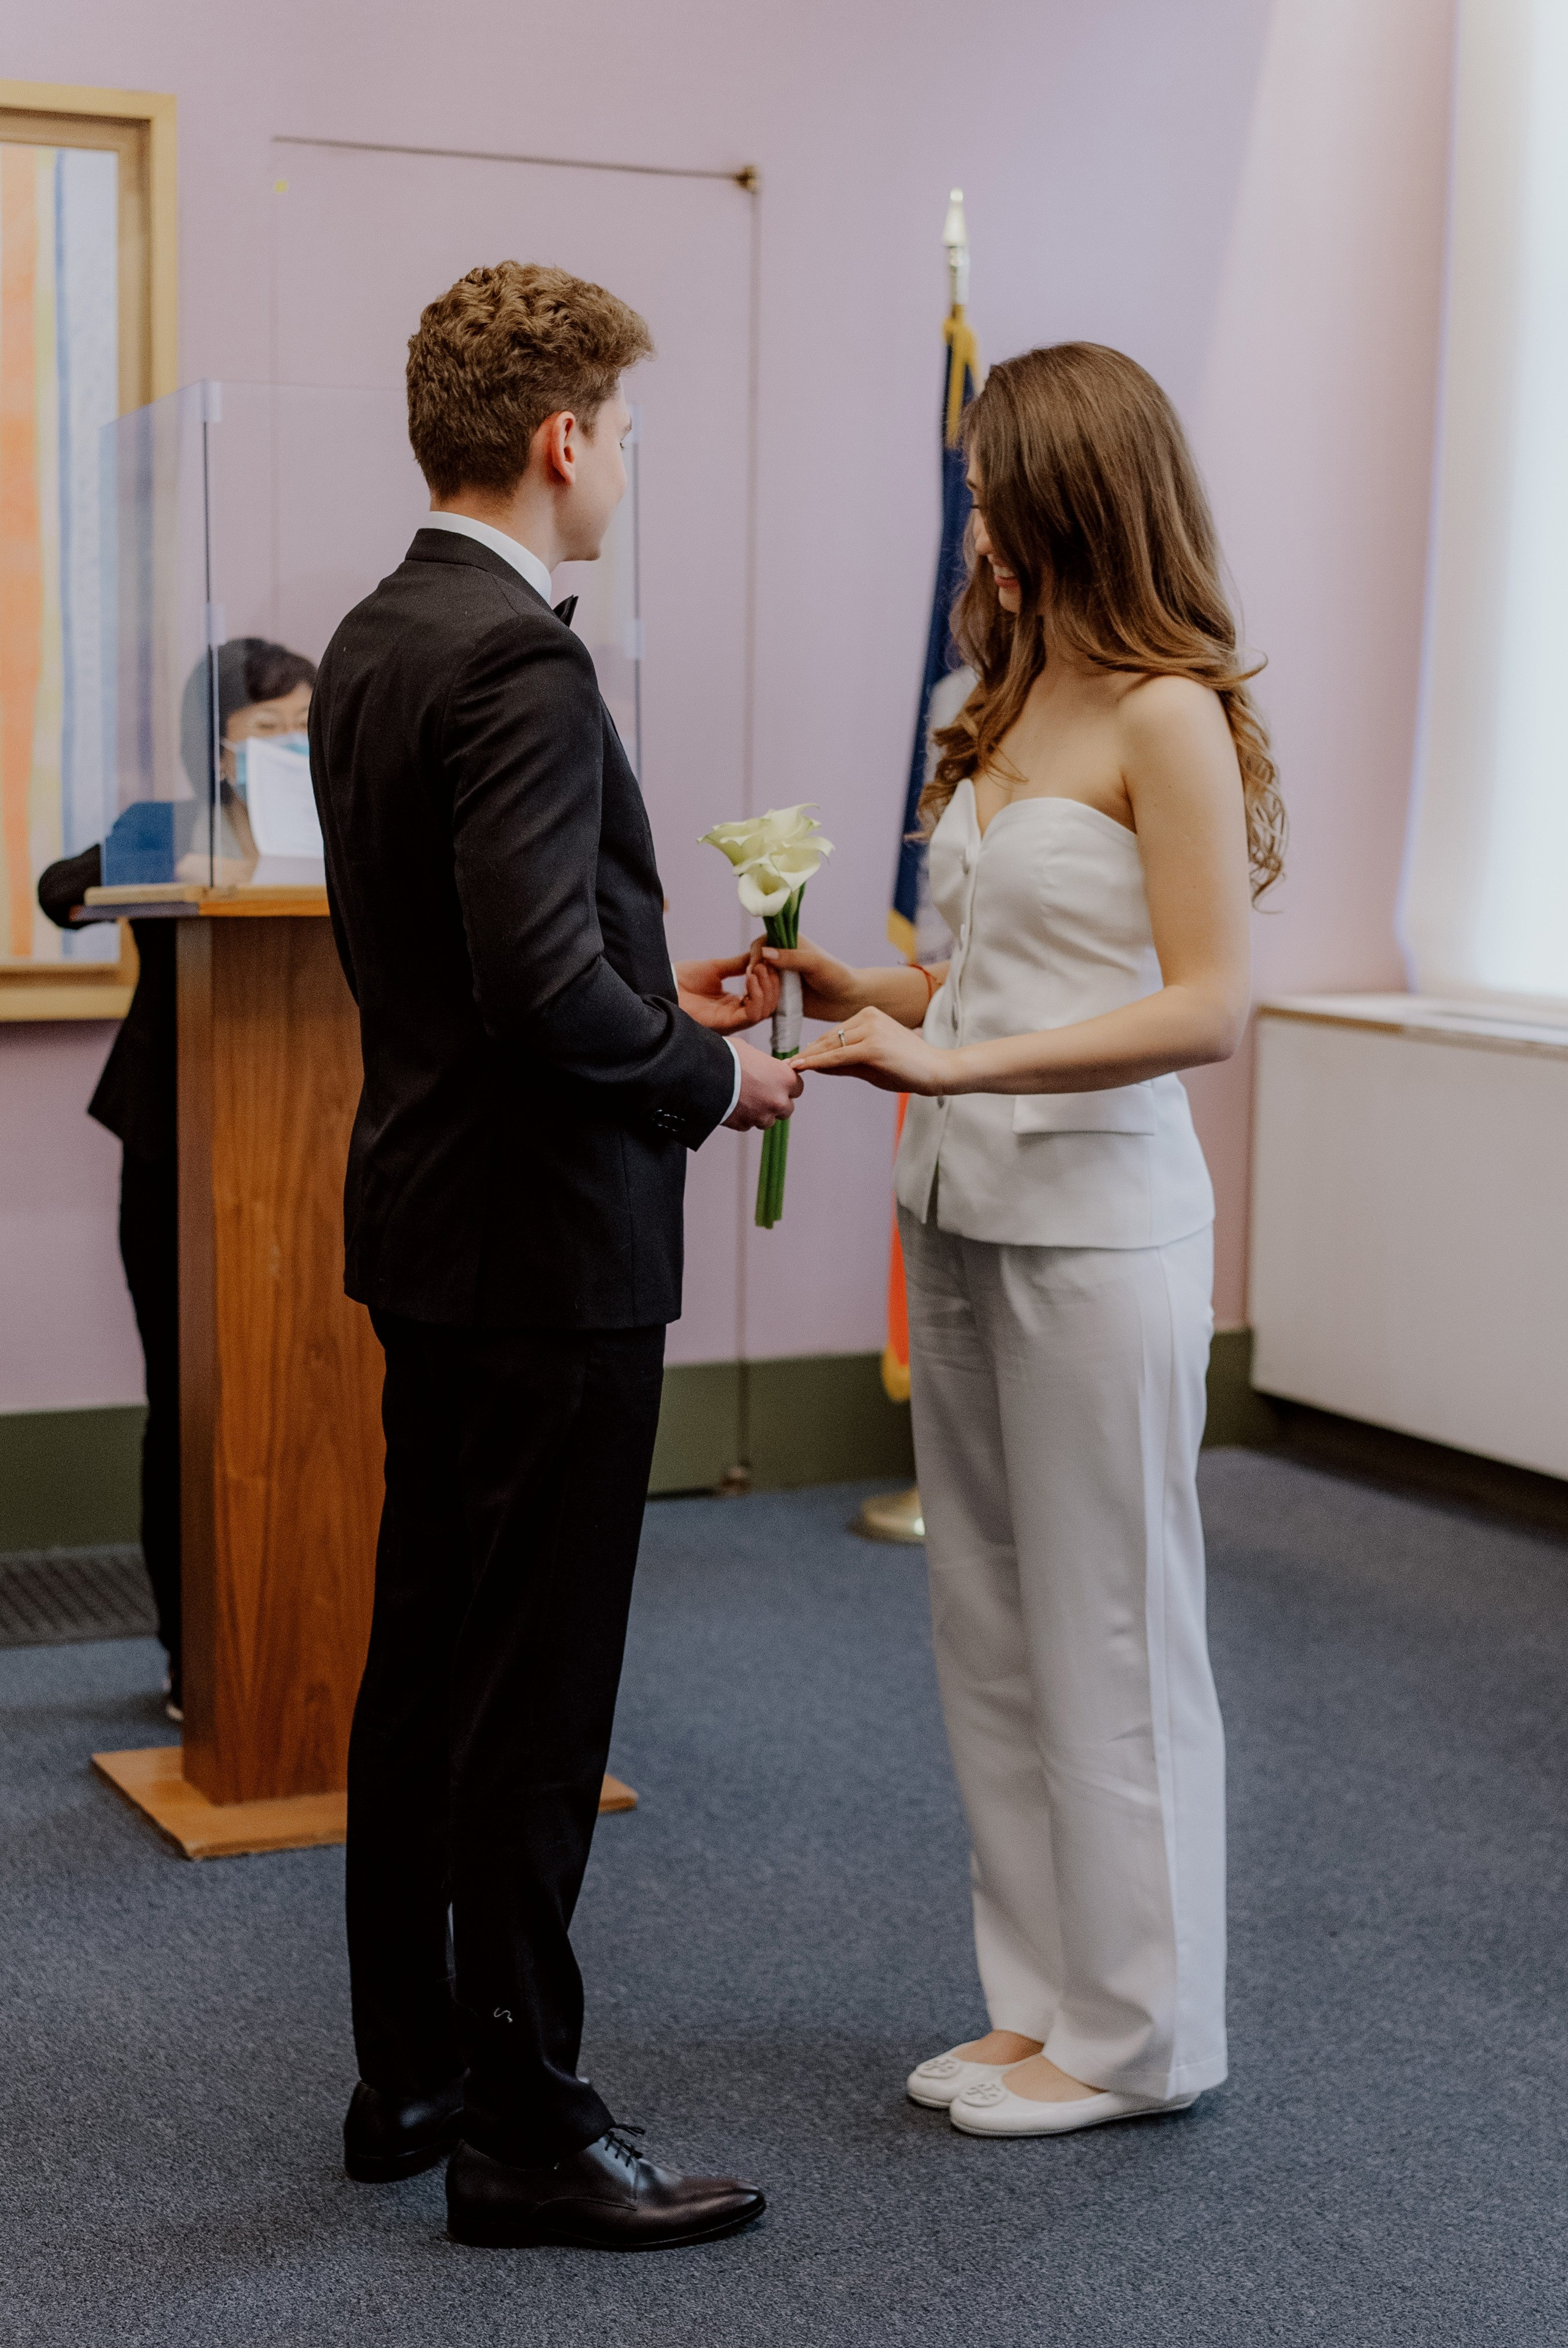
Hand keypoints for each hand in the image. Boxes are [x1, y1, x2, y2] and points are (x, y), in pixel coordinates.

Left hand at [677, 952, 780, 1032]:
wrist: (663, 984)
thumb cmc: (682, 978)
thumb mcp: (716, 968)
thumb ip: (739, 964)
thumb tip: (760, 956)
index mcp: (733, 1004)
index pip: (765, 997)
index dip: (770, 980)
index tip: (767, 960)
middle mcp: (735, 1015)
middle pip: (769, 1006)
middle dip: (772, 983)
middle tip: (764, 964)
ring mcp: (731, 1021)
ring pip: (764, 1012)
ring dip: (766, 988)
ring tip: (756, 969)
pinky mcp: (726, 1024)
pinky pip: (752, 1015)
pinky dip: (757, 996)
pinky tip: (749, 978)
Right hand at [723, 1038, 803, 1129]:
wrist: (703, 1075)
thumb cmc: (728, 1057)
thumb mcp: (751, 1053)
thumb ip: (765, 1065)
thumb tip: (766, 1067)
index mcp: (785, 1079)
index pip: (798, 1088)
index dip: (787, 1086)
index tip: (778, 1083)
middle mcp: (778, 1100)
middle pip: (787, 1109)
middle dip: (776, 1102)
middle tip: (762, 1093)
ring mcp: (762, 1116)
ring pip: (768, 1120)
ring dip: (761, 1113)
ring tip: (745, 1100)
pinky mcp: (745, 1125)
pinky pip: (749, 1124)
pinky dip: (744, 1118)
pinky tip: (733, 1105)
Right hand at [746, 934, 860, 1022]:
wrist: (847, 1000)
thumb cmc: (836, 976)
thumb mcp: (815, 963)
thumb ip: (791, 957)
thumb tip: (765, 953)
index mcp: (787, 943)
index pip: (760, 944)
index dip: (755, 956)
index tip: (757, 969)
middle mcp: (780, 959)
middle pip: (754, 963)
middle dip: (754, 975)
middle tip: (759, 987)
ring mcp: (778, 979)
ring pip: (755, 982)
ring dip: (756, 990)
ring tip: (764, 999)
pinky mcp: (778, 997)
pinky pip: (762, 999)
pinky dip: (760, 1003)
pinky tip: (764, 1009)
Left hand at [791, 1006, 953, 1094]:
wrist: (937, 1070)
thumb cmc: (907, 1069)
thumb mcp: (869, 1064)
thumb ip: (843, 1063)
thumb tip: (815, 1066)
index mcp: (869, 1014)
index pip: (833, 1034)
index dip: (812, 1049)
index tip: (793, 1060)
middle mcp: (868, 1016)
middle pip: (829, 1039)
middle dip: (806, 1054)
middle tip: (782, 1066)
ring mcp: (871, 1029)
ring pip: (831, 1047)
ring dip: (808, 1060)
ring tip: (787, 1070)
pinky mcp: (873, 1046)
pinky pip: (838, 1056)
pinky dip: (818, 1063)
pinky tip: (800, 1068)